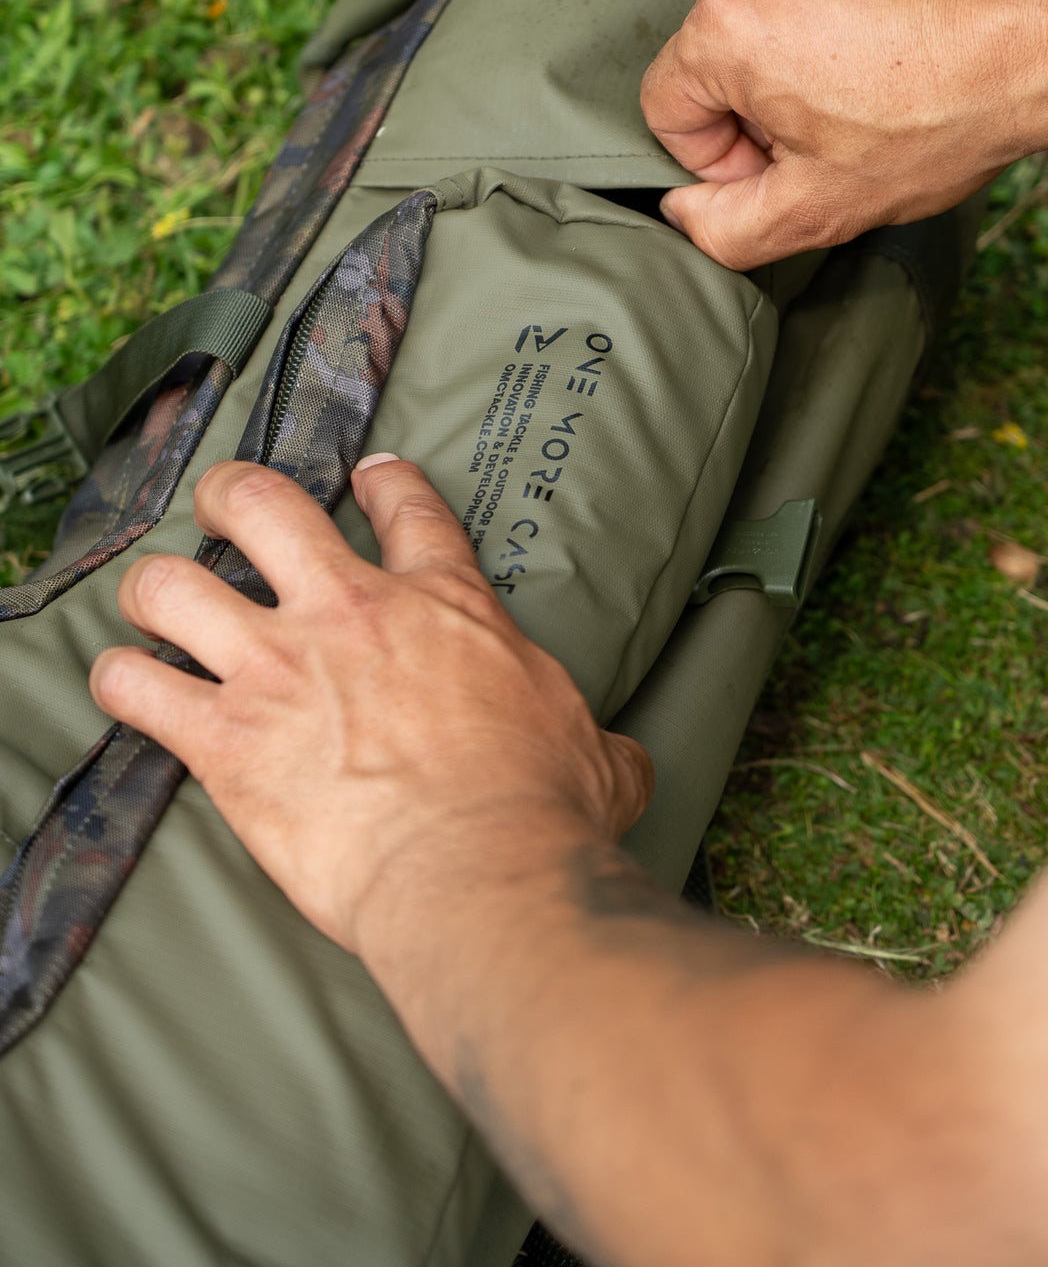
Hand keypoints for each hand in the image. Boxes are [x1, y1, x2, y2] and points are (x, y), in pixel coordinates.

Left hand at [90, 457, 652, 956]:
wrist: (483, 871)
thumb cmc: (543, 812)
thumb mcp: (597, 755)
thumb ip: (601, 744)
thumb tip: (628, 765)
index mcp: (443, 605)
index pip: (406, 506)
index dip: (382, 478)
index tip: (366, 474)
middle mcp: (349, 613)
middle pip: (258, 503)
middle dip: (228, 495)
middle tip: (223, 508)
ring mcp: (279, 668)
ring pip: (173, 584)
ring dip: (155, 591)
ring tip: (155, 604)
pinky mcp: (229, 739)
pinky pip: (136, 688)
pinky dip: (121, 684)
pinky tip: (126, 687)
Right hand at [641, 0, 1047, 267]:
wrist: (1046, 34)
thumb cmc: (939, 119)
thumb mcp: (821, 209)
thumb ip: (723, 228)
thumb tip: (683, 208)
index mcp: (723, 27)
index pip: (667, 106)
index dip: (720, 156)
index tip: (786, 162)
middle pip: (714, 49)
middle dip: (760, 97)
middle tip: (838, 123)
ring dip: (800, 42)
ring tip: (873, 70)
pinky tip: (894, 25)